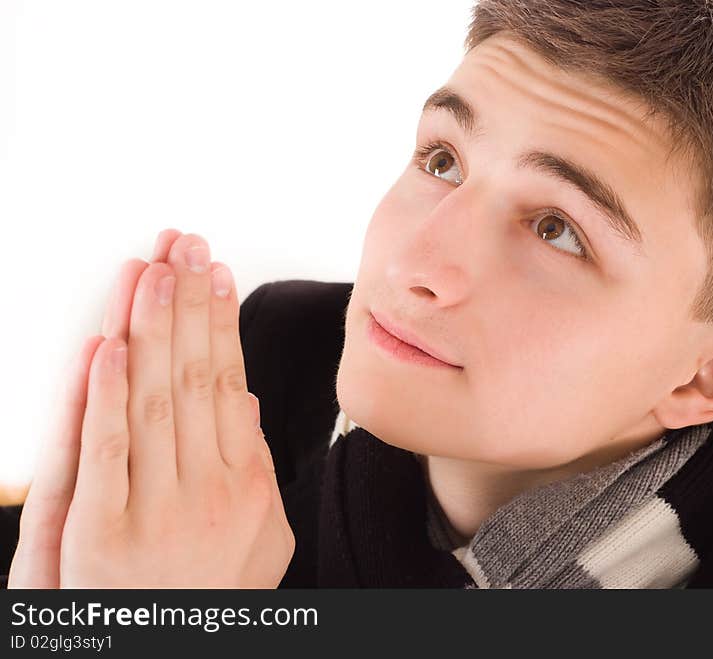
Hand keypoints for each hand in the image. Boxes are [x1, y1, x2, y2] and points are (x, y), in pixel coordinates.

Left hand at [9, 230, 293, 587]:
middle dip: (189, 303)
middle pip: (195, 376)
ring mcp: (154, 509)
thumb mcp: (264, 536)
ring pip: (154, 399)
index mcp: (248, 485)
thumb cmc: (217, 596)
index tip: (216, 276)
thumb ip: (255, 465)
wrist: (176, 656)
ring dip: (152, 328)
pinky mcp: (100, 534)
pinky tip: (112, 344)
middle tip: (185, 246)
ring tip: (153, 272)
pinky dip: (107, 393)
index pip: (230, 382)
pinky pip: (106, 450)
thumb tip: (242, 399)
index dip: (221, 323)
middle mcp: (207, 489)